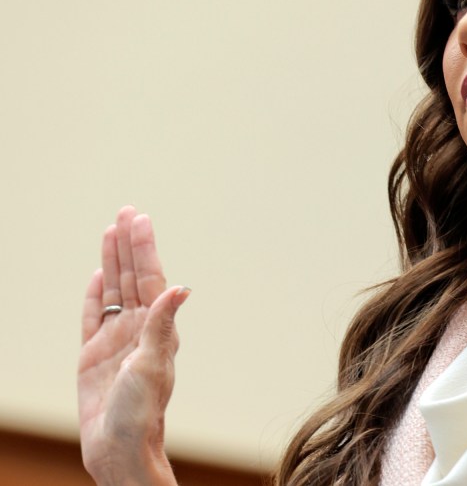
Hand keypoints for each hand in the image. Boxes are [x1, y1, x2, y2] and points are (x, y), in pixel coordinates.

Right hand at [78, 206, 187, 485]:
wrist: (118, 446)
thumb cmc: (141, 410)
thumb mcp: (153, 363)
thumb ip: (162, 324)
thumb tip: (181, 287)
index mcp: (157, 327)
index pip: (151, 277)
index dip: (145, 248)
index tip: (140, 219)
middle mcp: (139, 328)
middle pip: (133, 276)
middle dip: (130, 244)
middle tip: (127, 212)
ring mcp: (116, 339)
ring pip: (114, 290)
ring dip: (113, 261)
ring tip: (111, 232)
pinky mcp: (94, 354)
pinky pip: (94, 316)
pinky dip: (95, 294)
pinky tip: (98, 275)